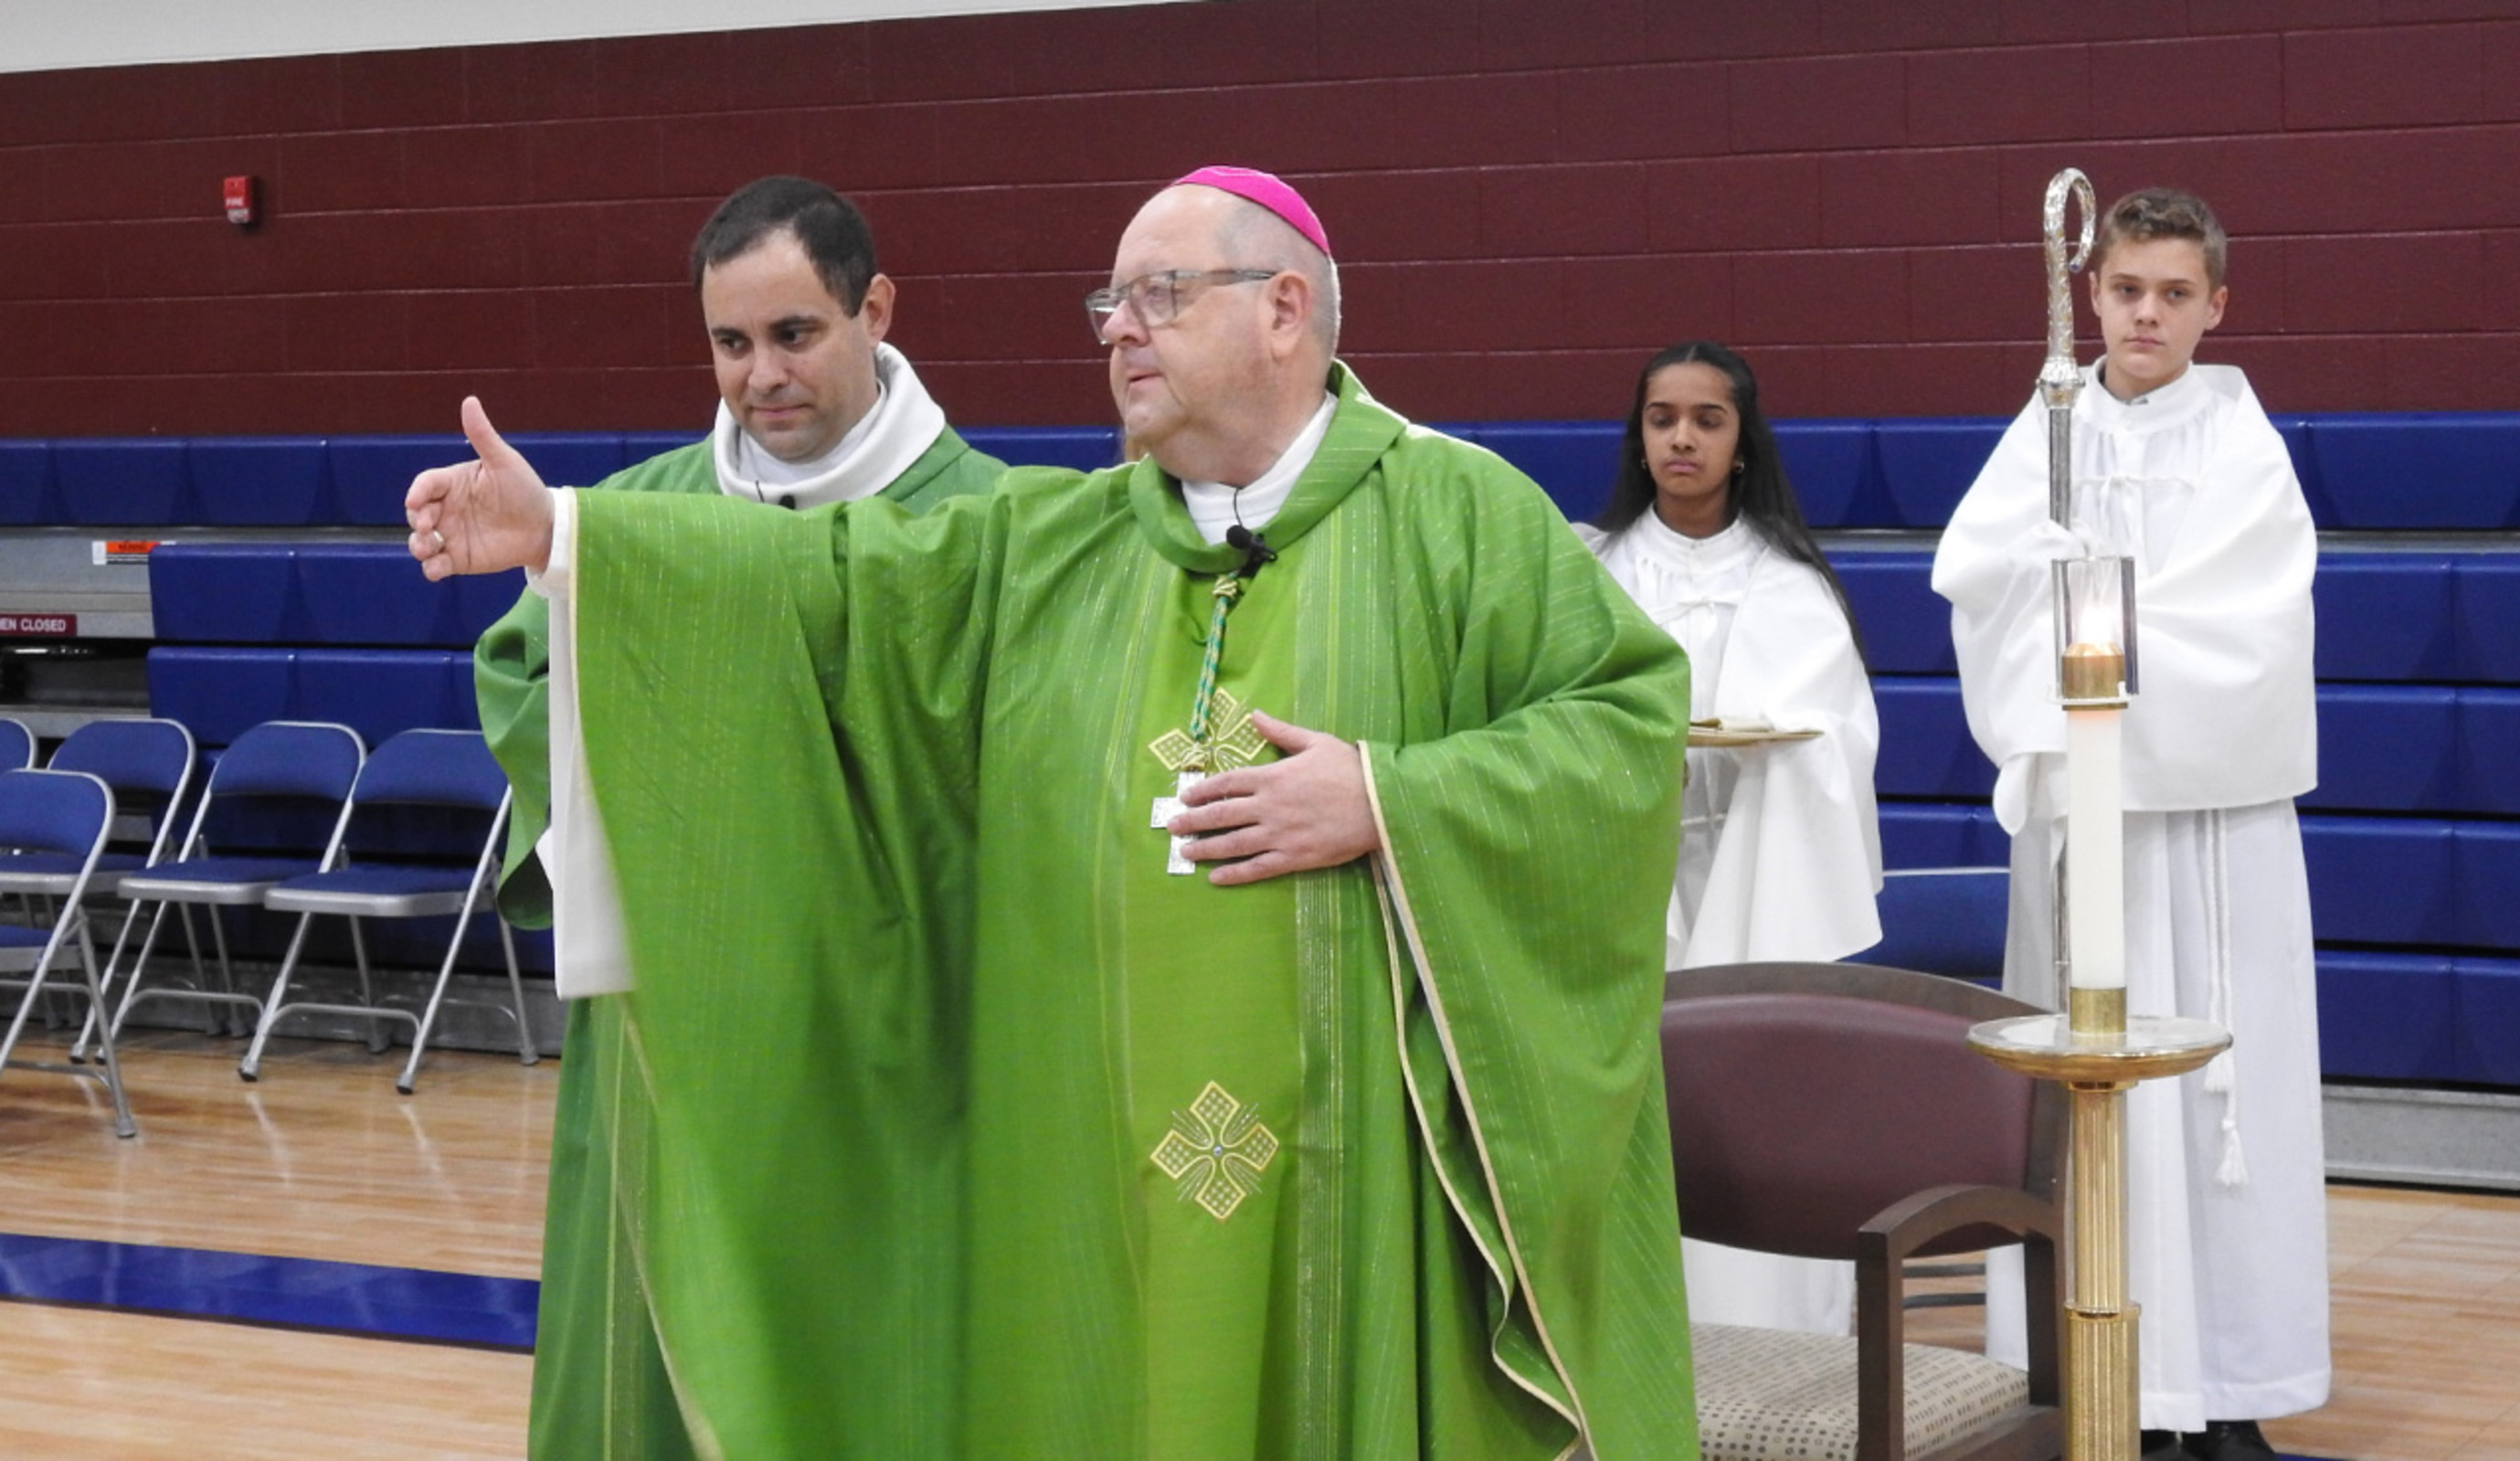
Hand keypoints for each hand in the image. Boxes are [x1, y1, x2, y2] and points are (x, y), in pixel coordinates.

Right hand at [406, 396, 556, 579]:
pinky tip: (440, 567)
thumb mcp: (505, 462)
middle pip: (418, 513)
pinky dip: (432, 568)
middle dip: (416, 519)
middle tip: (427, 525)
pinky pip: (436, 566)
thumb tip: (470, 401)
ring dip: (418, 545)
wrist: (545, 527)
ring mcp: (451, 534)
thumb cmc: (524, 490)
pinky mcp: (458, 558)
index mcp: (453, 483)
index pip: (426, 484)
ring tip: (427, 547)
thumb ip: (483, 436)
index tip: (416, 500)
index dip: (418, 492)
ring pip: (421, 541)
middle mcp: (446, 508)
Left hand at [1169, 711, 1382, 885]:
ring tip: (1186, 852)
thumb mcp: (1315, 742)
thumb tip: (1254, 715)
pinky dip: (1235, 874)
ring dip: (1206, 848)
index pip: (1227, 782)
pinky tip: (1216, 878)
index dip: (1202, 791)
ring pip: (1233, 843)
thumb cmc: (1350, 769)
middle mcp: (1269, 806)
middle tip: (1172, 827)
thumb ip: (1281, 732)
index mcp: (1273, 776)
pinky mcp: (1294, 857)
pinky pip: (1258, 868)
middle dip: (1194, 821)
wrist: (1381, 803)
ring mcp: (1280, 834)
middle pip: (1222, 814)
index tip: (1185, 797)